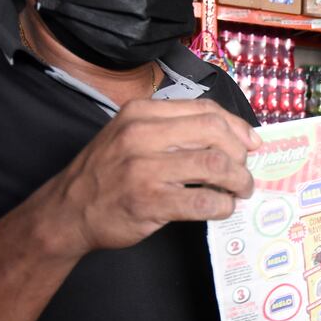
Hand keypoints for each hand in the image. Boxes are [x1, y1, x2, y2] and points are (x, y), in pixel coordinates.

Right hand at [40, 98, 260, 256]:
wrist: (67, 211)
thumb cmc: (106, 174)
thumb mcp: (130, 135)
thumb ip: (173, 130)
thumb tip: (232, 136)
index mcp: (140, 113)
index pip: (205, 109)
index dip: (237, 126)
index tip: (252, 143)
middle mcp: (141, 134)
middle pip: (214, 132)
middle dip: (240, 154)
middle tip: (244, 172)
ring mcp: (144, 168)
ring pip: (215, 165)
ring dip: (238, 181)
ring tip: (240, 191)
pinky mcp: (149, 201)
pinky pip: (203, 200)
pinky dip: (222, 205)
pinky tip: (221, 208)